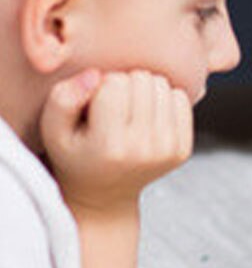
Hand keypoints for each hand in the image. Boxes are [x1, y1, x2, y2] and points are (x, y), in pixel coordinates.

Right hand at [40, 69, 194, 215]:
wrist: (103, 193)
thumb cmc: (75, 154)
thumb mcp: (52, 130)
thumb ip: (63, 98)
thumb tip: (96, 74)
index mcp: (109, 146)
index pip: (115, 83)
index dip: (101, 86)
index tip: (94, 105)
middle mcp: (142, 149)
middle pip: (142, 80)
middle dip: (125, 85)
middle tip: (112, 109)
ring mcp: (167, 150)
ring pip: (162, 85)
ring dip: (145, 91)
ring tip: (128, 112)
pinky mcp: (183, 149)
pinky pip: (181, 98)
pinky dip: (164, 100)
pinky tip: (146, 118)